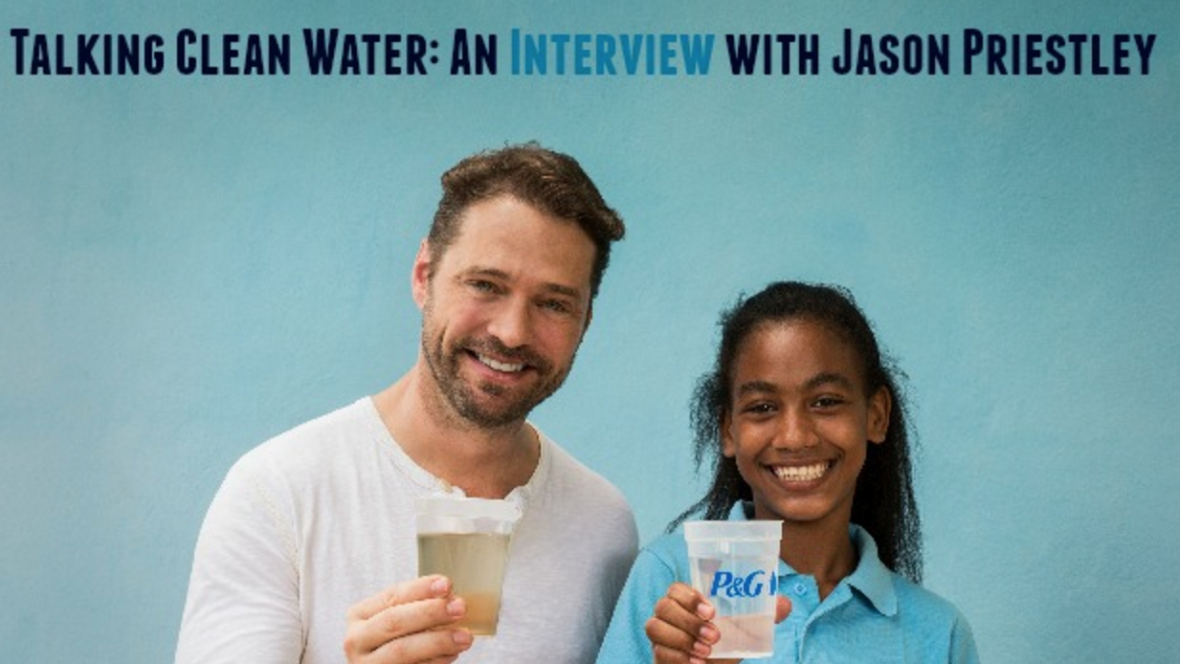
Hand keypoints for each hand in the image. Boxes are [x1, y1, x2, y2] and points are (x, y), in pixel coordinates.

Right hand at [343, 575, 473, 662]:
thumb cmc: (395, 639)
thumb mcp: (397, 618)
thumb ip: (418, 606)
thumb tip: (451, 596)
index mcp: (359, 615)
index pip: (391, 596)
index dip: (420, 588)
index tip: (447, 584)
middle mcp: (357, 640)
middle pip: (394, 622)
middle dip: (430, 612)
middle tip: (460, 607)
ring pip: (402, 650)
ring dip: (438, 641)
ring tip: (465, 636)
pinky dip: (435, 661)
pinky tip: (452, 654)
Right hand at [645, 582, 790, 663]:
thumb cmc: (725, 643)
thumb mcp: (746, 629)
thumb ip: (764, 614)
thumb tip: (785, 603)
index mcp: (687, 601)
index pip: (676, 588)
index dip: (689, 596)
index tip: (712, 611)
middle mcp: (669, 614)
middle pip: (663, 606)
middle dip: (689, 621)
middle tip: (714, 636)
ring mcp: (661, 635)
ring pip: (654, 627)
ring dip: (681, 639)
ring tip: (705, 652)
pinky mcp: (658, 655)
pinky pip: (659, 652)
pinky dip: (678, 658)